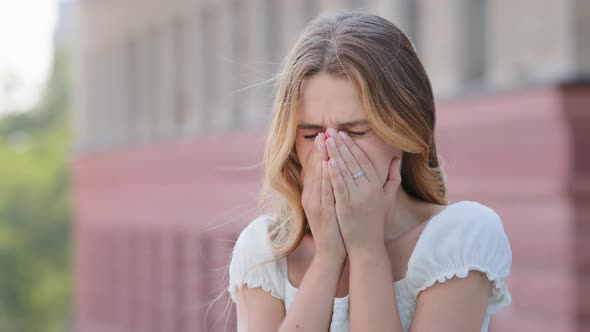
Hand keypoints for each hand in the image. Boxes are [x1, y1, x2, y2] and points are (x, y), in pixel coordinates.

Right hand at [300, 133, 346, 260]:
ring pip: (318, 178)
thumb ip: (328, 189)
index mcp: (313, 195)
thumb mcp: (328, 206)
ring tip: (326, 142)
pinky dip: (325, 177)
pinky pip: (324, 191)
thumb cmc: (335, 228)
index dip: (319, 152)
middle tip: (325, 132)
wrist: (332, 252)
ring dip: (321, 158)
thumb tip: (330, 172)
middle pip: (315, 170)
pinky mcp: (322, 213)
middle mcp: (311, 198)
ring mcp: (316, 205)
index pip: (315, 169)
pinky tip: (328, 165)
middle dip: (320, 150)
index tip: (325, 135)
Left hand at [324, 128, 401, 257]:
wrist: (367, 246)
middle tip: (331, 130)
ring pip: (345, 171)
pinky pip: (340, 187)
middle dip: (341, 144)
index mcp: (377, 186)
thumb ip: (393, 179)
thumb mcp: (388, 199)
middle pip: (353, 162)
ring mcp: (358, 198)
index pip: (364, 161)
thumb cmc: (376, 222)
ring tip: (326, 140)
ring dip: (335, 153)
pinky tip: (328, 161)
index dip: (353, 146)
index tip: (343, 134)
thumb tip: (398, 159)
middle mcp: (369, 190)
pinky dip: (334, 173)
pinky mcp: (347, 207)